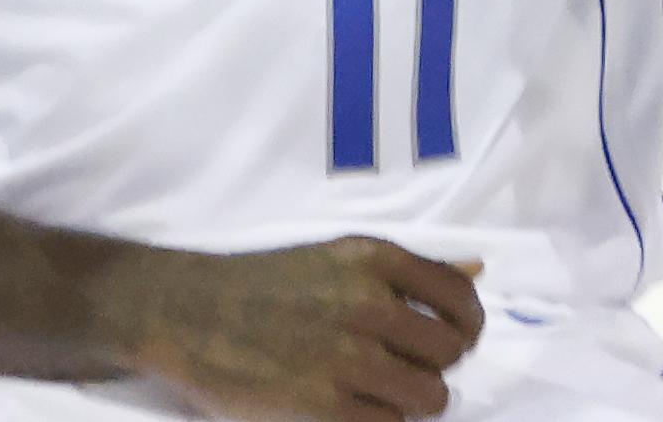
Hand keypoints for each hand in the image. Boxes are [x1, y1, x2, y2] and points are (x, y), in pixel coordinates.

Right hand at [104, 236, 484, 420]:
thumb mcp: (335, 257)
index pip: (460, 297)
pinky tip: (350, 406)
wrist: (186, 312)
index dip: (465, 325)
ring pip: (430, 397)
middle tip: (399, 367)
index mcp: (372, 257)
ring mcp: (347, 356)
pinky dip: (378, 421)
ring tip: (376, 392)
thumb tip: (477, 269)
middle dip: (432, 365)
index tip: (452, 337)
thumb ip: (406, 270)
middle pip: (451, 352)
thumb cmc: (262, 283)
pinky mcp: (325, 405)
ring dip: (410, 400)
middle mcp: (368, 303)